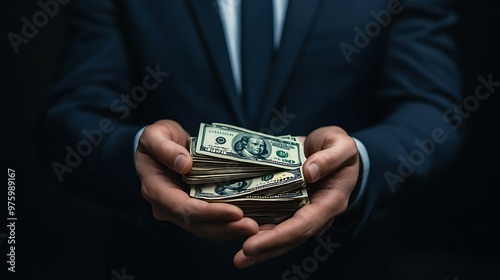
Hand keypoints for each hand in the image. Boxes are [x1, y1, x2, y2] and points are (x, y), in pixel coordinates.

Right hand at [137, 120, 258, 239]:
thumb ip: (164, 148)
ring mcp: (180, 211)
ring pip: (205, 228)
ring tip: (253, 227)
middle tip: (252, 227)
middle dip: (225, 228)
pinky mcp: (194, 209)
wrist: (158, 146)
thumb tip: (184, 165)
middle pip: (197, 225)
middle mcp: (167, 207)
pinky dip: (229, 223)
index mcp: (156, 190)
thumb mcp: (155, 135)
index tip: (235, 212)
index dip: (210, 213)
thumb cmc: (156, 140)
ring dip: (230, 230)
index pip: (183, 208)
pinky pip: (211, 221)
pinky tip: (248, 221)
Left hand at [233, 126, 359, 267]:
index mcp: (330, 201)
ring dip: (261, 248)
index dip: (279, 236)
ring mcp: (304, 212)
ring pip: (282, 236)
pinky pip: (276, 222)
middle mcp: (317, 213)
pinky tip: (240, 234)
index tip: (254, 243)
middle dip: (265, 250)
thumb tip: (309, 173)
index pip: (304, 224)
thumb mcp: (340, 145)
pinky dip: (260, 231)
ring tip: (239, 258)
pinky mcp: (292, 207)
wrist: (335, 149)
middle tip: (240, 259)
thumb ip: (329, 158)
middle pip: (291, 238)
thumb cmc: (338, 147)